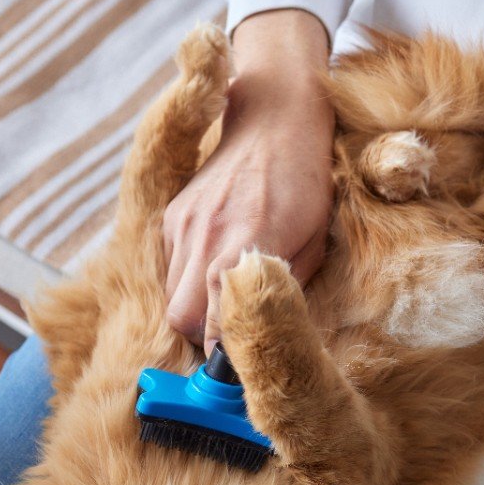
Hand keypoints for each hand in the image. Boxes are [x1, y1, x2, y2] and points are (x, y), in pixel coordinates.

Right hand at [163, 9, 334, 351]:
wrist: (275, 113)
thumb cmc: (306, 177)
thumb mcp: (313, 238)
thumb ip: (284, 287)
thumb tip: (268, 330)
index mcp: (247, 247)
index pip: (218, 326)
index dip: (225, 357)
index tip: (237, 371)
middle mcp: (206, 238)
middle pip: (181, 320)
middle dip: (202, 338)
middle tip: (230, 337)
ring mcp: (183, 225)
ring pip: (170, 297)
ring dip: (193, 310)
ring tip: (222, 302)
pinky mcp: (174, 215)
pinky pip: (170, 266)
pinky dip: (187, 278)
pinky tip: (213, 264)